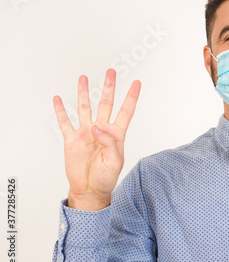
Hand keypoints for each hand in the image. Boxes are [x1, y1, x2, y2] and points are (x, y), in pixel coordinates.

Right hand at [53, 69, 140, 210]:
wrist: (90, 189)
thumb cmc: (106, 177)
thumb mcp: (115, 161)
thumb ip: (109, 142)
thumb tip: (96, 127)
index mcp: (116, 134)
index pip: (126, 111)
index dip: (132, 97)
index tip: (137, 83)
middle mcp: (101, 129)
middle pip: (105, 103)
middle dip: (108, 87)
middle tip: (111, 71)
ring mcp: (86, 133)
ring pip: (85, 107)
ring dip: (84, 92)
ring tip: (83, 78)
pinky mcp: (72, 139)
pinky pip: (65, 122)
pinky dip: (61, 110)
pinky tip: (58, 99)